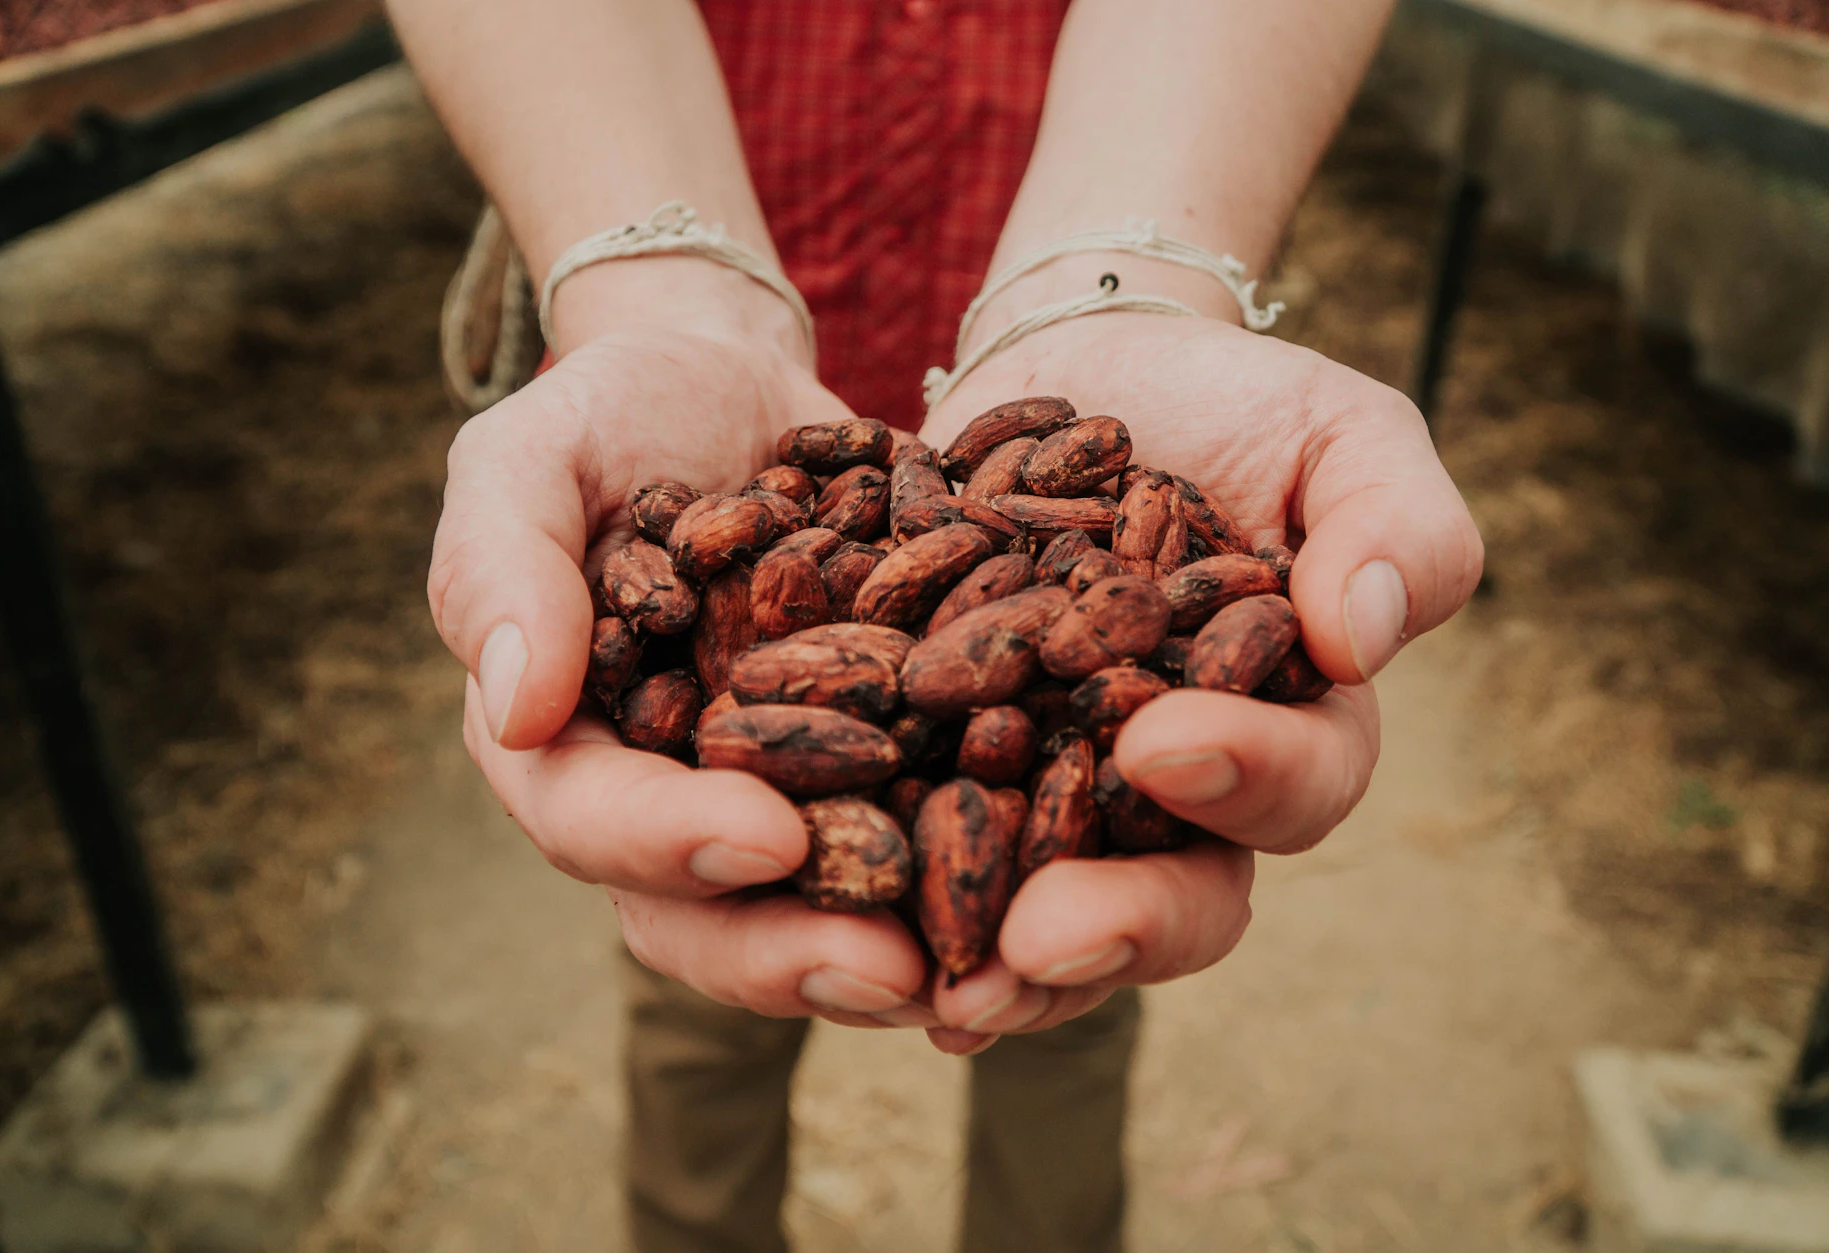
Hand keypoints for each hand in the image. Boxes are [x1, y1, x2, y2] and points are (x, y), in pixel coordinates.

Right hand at [431, 321, 940, 1029]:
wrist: (730, 381)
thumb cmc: (608, 414)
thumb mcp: (529, 460)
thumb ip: (502, 571)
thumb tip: (513, 710)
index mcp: (567, 747)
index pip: (595, 820)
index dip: (670, 844)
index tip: (762, 839)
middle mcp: (674, 798)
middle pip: (712, 910)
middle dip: (796, 948)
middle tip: (894, 973)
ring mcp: (781, 790)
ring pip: (826, 900)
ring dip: (903, 942)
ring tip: (991, 969)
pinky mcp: (879, 758)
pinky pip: (924, 824)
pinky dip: (988, 861)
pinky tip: (1064, 877)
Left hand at [914, 311, 1483, 1051]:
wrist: (1093, 367)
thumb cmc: (1237, 404)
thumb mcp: (1342, 434)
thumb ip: (1395, 525)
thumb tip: (1363, 637)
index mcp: (1290, 729)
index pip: (1297, 784)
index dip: (1245, 778)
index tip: (1165, 745)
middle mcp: (1179, 792)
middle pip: (1173, 891)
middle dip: (1113, 923)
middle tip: (1039, 939)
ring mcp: (1064, 790)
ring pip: (1050, 907)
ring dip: (996, 957)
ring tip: (943, 987)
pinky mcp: (955, 763)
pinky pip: (930, 840)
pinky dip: (893, 887)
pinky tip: (833, 923)